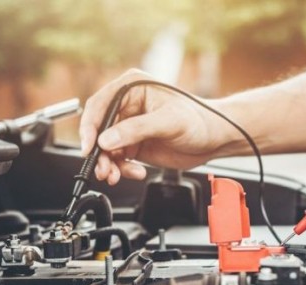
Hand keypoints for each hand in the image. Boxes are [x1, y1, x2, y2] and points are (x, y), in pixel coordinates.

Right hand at [79, 69, 236, 184]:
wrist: (215, 138)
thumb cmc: (199, 120)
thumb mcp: (168, 122)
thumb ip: (136, 129)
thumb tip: (107, 139)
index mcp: (132, 88)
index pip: (99, 105)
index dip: (90, 127)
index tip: (90, 146)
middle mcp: (127, 105)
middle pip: (99, 130)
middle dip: (100, 152)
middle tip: (104, 169)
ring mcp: (129, 126)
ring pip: (106, 147)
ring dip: (109, 164)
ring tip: (116, 175)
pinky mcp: (135, 144)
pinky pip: (118, 158)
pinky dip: (121, 169)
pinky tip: (135, 172)